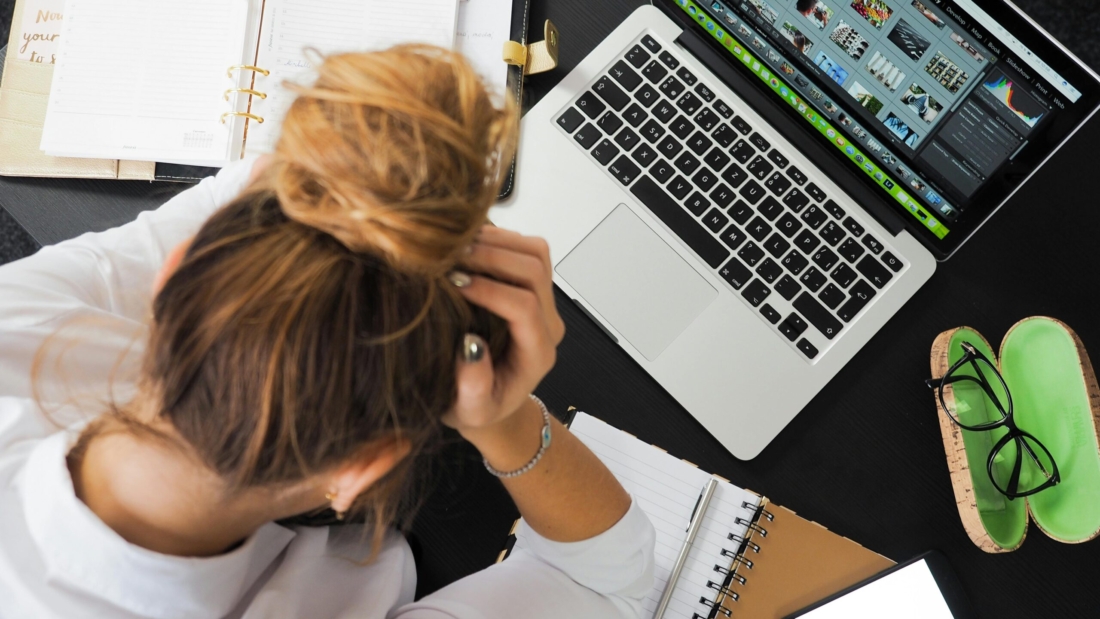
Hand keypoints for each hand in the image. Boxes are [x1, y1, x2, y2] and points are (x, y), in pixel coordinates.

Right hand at [443, 226, 564, 436]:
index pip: (524, 307)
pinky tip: (465, 245)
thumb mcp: (469, 410)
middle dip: (492, 257)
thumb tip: (470, 346)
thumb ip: (473, 387)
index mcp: (537, 353)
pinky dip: (497, 238)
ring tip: (456, 247)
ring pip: (535, 252)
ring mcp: (543, 301)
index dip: (490, 290)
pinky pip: (525, 248)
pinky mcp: (532, 285)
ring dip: (496, 242)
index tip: (454, 284)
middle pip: (534, 271)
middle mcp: (547, 323)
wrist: (489, 399)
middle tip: (450, 258)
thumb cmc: (477, 406)